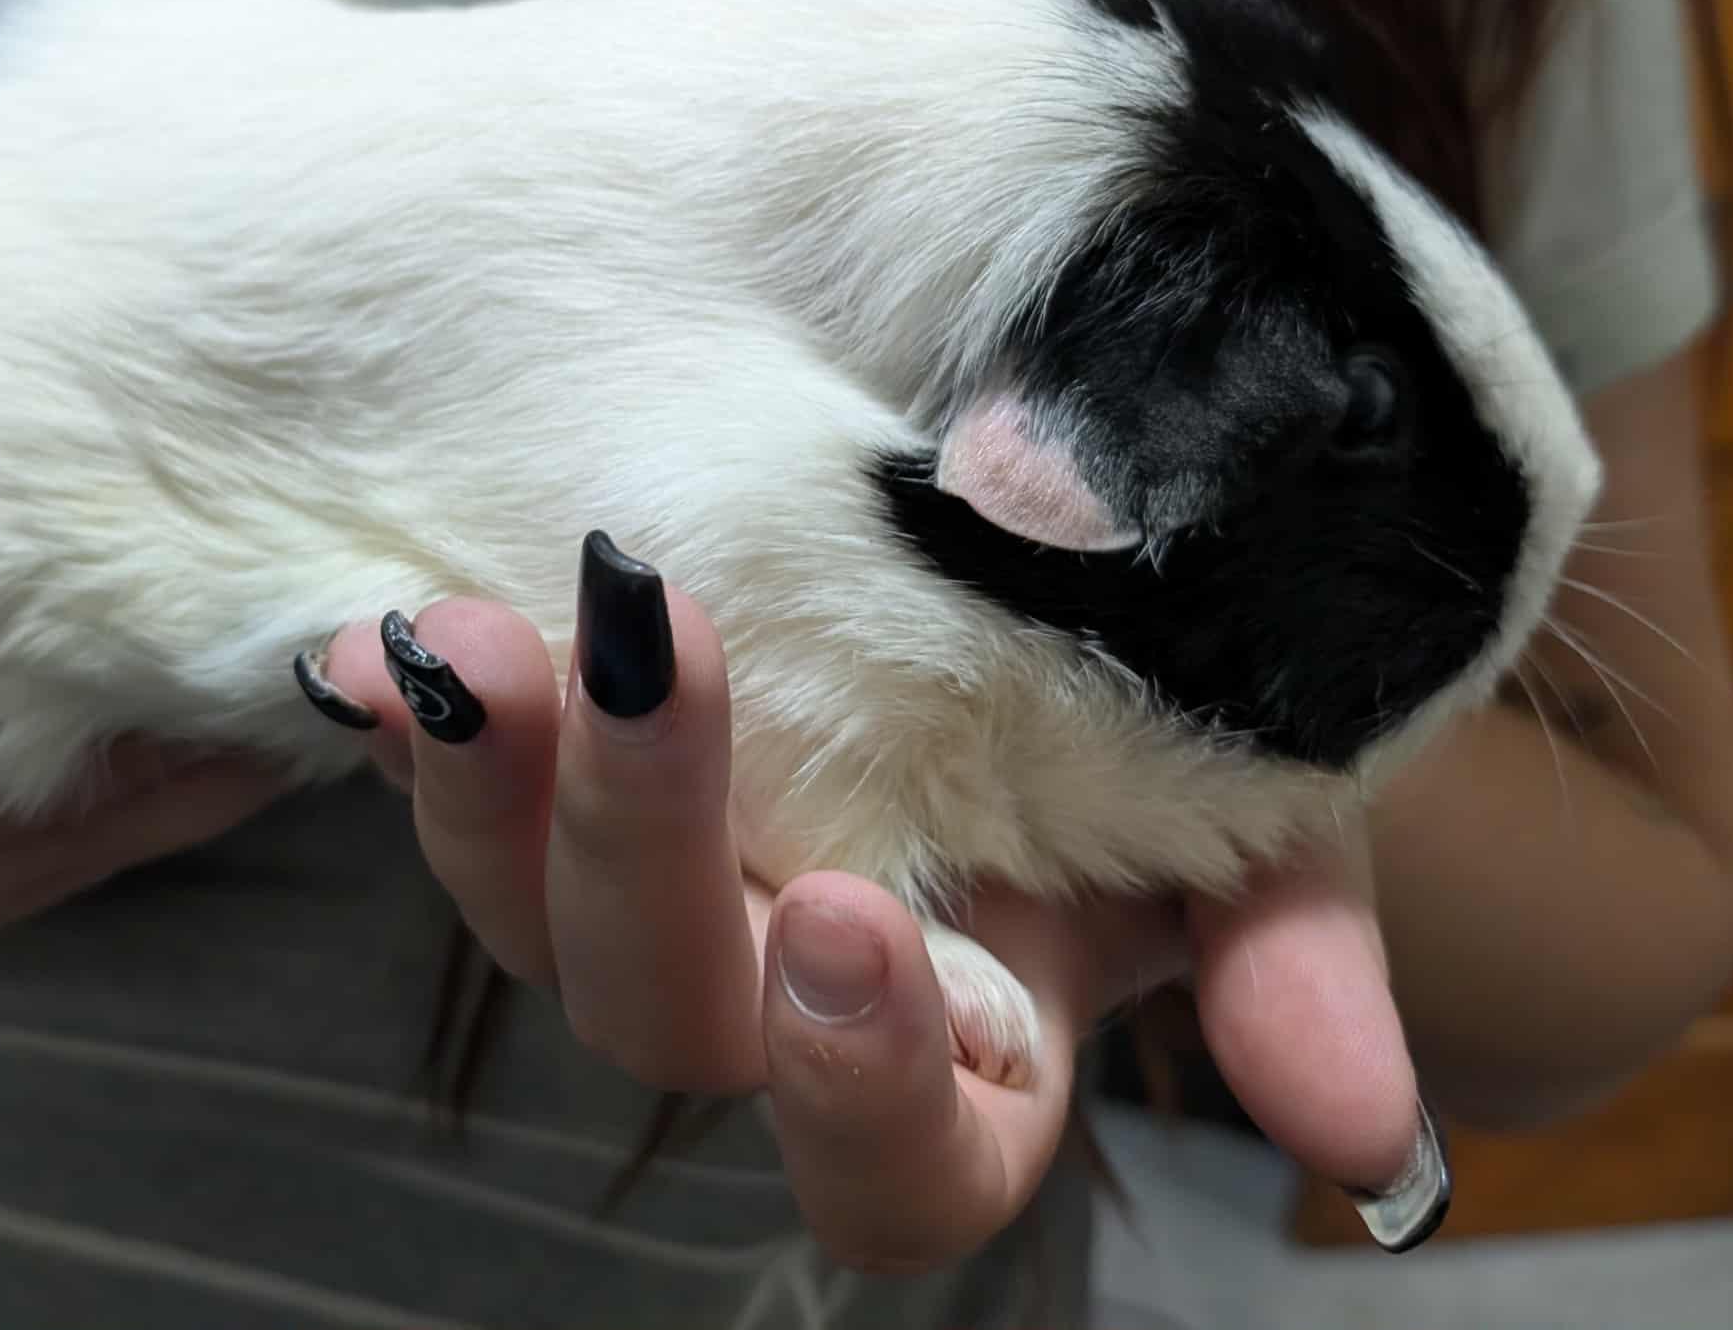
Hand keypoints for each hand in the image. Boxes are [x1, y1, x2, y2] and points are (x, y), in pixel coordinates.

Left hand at [307, 546, 1439, 1273]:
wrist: (1087, 566)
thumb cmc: (1188, 724)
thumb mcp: (1264, 820)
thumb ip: (1292, 962)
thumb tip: (1361, 1134)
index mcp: (966, 1044)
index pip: (908, 1165)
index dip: (861, 1087)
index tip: (855, 924)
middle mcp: (780, 985)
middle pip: (669, 1015)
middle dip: (643, 850)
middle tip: (654, 651)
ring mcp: (654, 876)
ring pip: (525, 909)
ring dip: (487, 786)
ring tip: (476, 636)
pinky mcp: (555, 759)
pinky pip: (446, 773)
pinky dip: (403, 711)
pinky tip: (371, 631)